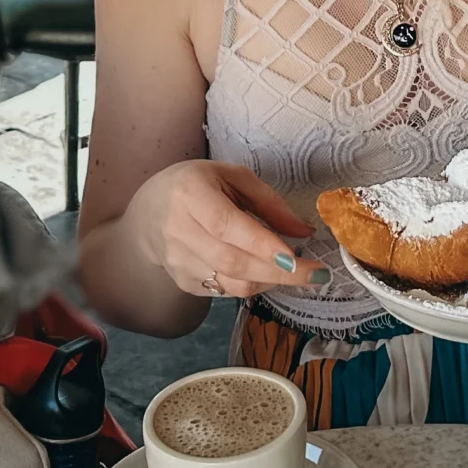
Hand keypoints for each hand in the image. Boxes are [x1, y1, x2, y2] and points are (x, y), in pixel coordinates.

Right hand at [141, 160, 328, 303]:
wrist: (150, 212)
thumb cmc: (198, 187)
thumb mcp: (233, 177)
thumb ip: (269, 203)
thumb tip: (304, 232)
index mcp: (190, 194)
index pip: (226, 224)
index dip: (262, 244)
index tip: (297, 257)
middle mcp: (178, 230)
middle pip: (233, 261)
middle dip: (280, 272)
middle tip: (317, 274)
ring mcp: (178, 261)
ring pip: (232, 282)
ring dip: (271, 280)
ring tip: (298, 271)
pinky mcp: (183, 282)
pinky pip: (226, 290)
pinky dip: (253, 283)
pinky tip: (265, 271)